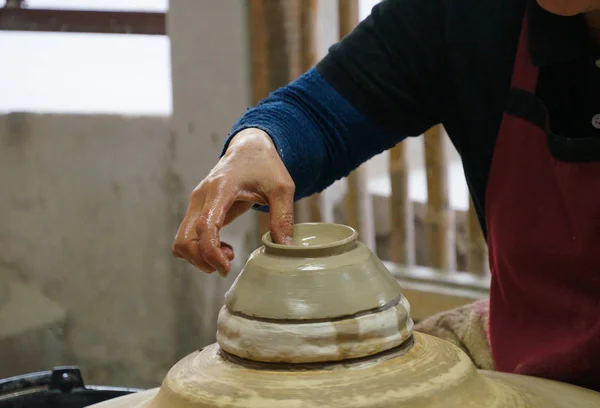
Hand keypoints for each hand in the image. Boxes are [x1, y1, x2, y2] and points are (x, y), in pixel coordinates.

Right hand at [172, 128, 294, 274]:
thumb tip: (285, 248)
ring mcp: (196, 203)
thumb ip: (283, 218)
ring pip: (181, 242)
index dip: (211, 252)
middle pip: (184, 240)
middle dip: (202, 260)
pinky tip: (223, 247)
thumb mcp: (282, 188)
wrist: (249, 148)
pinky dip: (199, 250)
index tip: (226, 267)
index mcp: (220, 190)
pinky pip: (187, 237)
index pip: (204, 227)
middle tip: (227, 263)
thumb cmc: (265, 165)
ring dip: (200, 257)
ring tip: (227, 254)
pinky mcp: (197, 210)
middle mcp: (201, 197)